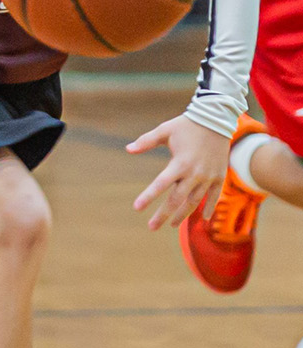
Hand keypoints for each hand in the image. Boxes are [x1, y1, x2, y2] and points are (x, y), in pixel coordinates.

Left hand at [126, 115, 227, 231]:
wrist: (216, 120)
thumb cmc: (187, 125)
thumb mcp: (164, 130)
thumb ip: (146, 141)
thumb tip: (127, 150)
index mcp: (179, 163)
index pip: (160, 184)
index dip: (148, 197)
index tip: (137, 208)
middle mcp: (195, 173)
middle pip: (177, 199)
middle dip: (163, 214)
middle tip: (151, 227)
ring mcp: (209, 177)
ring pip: (195, 202)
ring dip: (183, 215)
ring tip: (172, 225)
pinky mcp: (220, 176)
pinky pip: (214, 197)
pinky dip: (209, 208)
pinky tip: (202, 219)